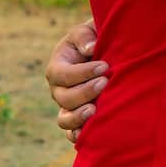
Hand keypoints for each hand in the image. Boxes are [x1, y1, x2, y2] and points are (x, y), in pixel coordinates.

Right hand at [45, 18, 106, 143]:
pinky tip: (92, 133)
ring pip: (64, 120)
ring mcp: (67, 106)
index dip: (81, 73)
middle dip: (85, 92)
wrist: (108, 51)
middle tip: (105, 83)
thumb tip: (91, 48)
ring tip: (96, 109)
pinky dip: (78, 136)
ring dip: (79, 117)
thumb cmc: (96, 38)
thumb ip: (85, 36)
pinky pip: (72, 133)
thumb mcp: (88, 30)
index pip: (62, 74)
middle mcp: (58, 89)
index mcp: (58, 66)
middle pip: (64, 98)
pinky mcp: (78, 118)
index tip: (104, 66)